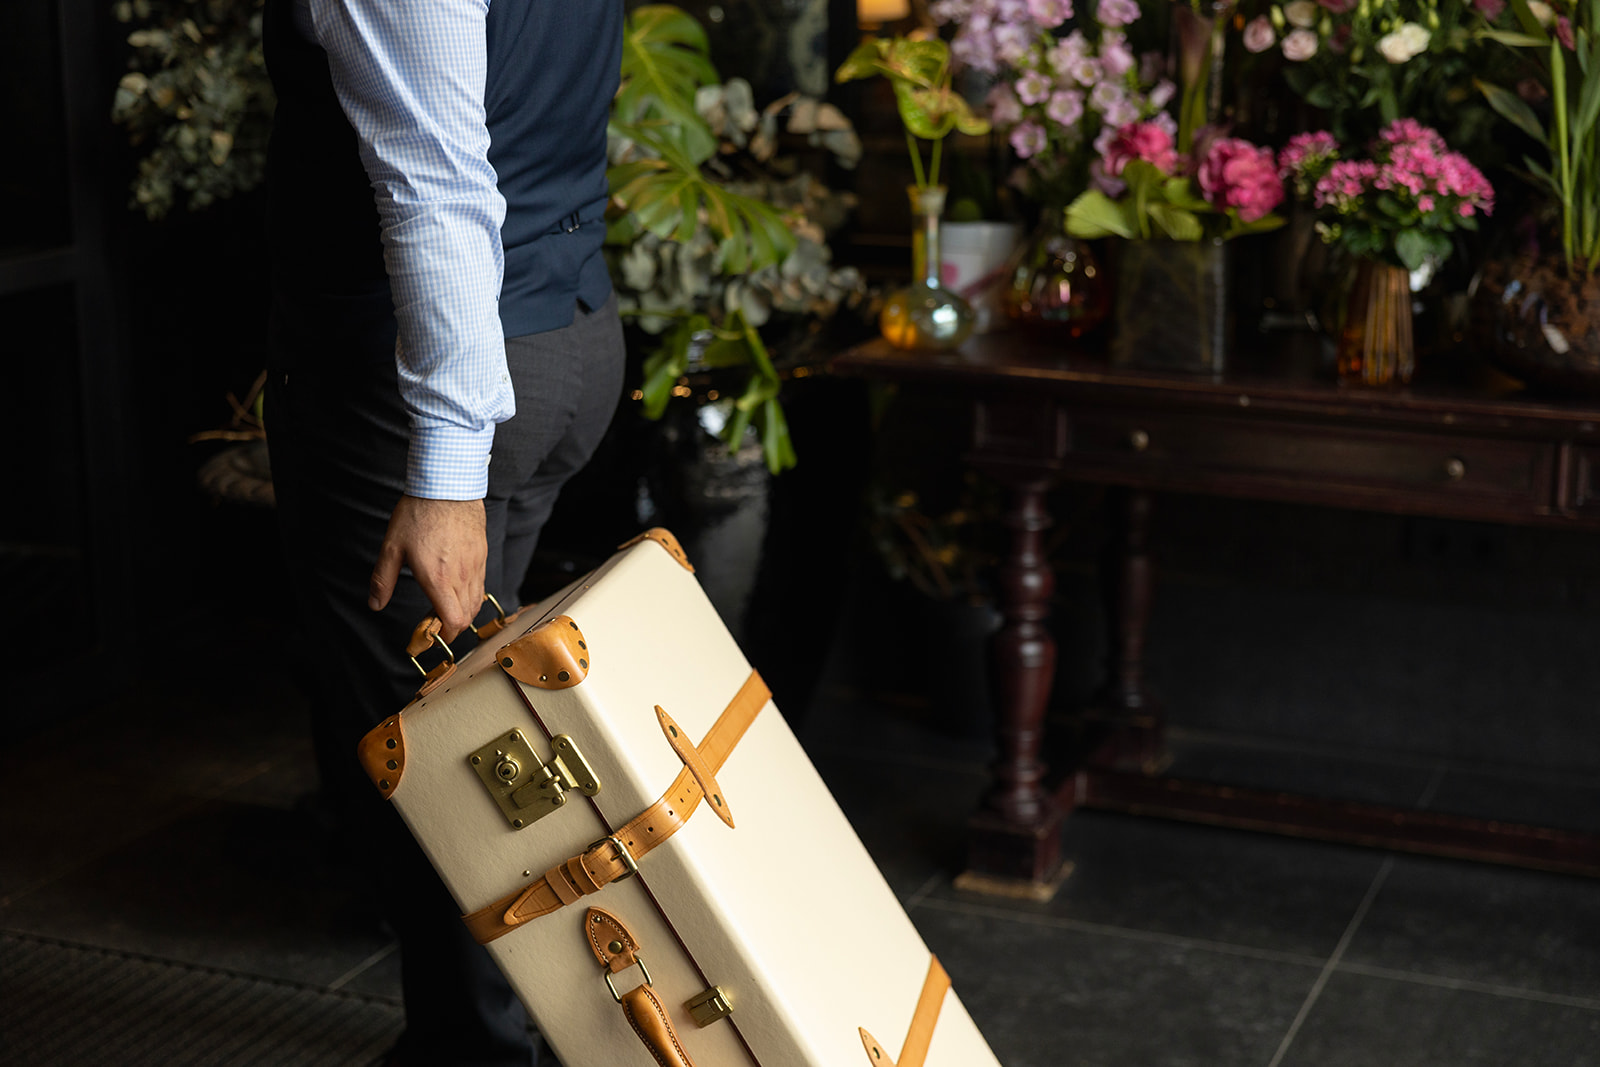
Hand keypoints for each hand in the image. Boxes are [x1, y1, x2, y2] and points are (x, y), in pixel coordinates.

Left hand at [369, 495, 487, 641]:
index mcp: (438, 579)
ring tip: (443, 603)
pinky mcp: (481, 554)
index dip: (445, 635)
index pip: (453, 621)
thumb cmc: (418, 513)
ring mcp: (475, 565)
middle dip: (452, 626)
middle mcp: (461, 576)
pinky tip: (455, 584)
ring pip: (476, 601)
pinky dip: (470, 593)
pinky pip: (481, 583)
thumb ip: (383, 580)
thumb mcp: (392, 547)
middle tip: (433, 621)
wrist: (447, 485)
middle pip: (466, 616)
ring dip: (462, 610)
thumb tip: (375, 604)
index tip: (432, 635)